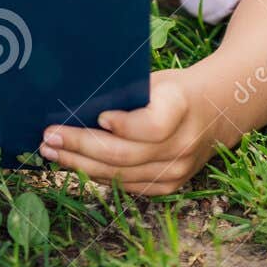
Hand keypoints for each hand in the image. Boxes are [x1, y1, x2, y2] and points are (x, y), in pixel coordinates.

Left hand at [40, 69, 217, 195]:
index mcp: (180, 107)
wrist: (216, 111)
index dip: (123, 125)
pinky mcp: (170, 186)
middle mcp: (182, 144)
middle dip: (81, 146)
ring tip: (51, 152)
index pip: (152, 126)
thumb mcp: (156, 80)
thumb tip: (75, 100)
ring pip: (122, 175)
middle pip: (125, 155)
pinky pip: (128, 185)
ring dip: (81, 164)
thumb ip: (126, 92)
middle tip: (49, 136)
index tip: (97, 117)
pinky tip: (74, 164)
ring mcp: (177, 171)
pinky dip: (98, 175)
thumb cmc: (174, 89)